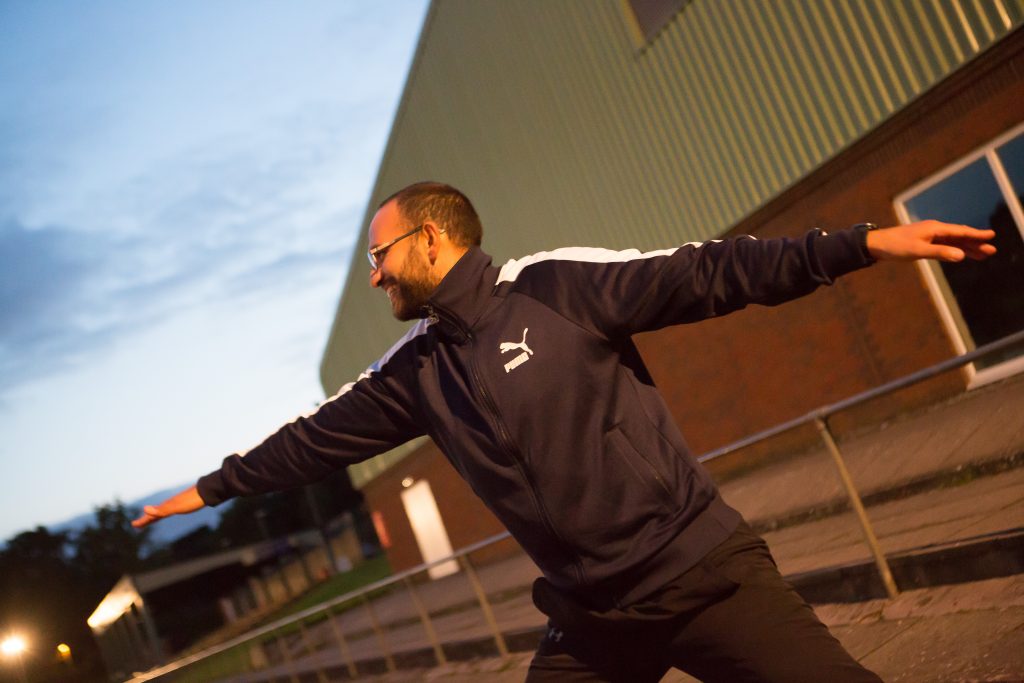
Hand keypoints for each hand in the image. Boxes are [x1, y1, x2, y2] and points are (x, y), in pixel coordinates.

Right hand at [132, 485, 205, 528]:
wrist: (207, 491)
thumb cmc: (191, 500)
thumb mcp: (175, 507)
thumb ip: (160, 510)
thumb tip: (144, 509)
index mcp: (166, 507)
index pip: (152, 516)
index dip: (143, 521)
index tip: (133, 525)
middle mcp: (170, 504)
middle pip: (155, 514)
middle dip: (146, 519)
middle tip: (137, 525)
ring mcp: (177, 504)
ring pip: (163, 511)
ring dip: (155, 516)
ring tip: (151, 519)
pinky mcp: (185, 504)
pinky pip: (171, 509)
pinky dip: (166, 512)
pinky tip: (169, 512)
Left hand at [866, 220, 995, 261]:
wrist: (876, 244)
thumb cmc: (896, 246)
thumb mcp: (918, 251)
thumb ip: (940, 252)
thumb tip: (961, 255)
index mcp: (935, 228)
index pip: (960, 231)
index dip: (976, 234)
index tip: (991, 235)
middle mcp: (934, 230)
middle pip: (959, 236)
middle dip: (975, 243)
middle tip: (991, 251)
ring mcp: (929, 235)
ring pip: (952, 241)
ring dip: (966, 248)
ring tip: (982, 255)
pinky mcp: (923, 242)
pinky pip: (944, 245)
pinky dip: (954, 249)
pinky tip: (961, 254)